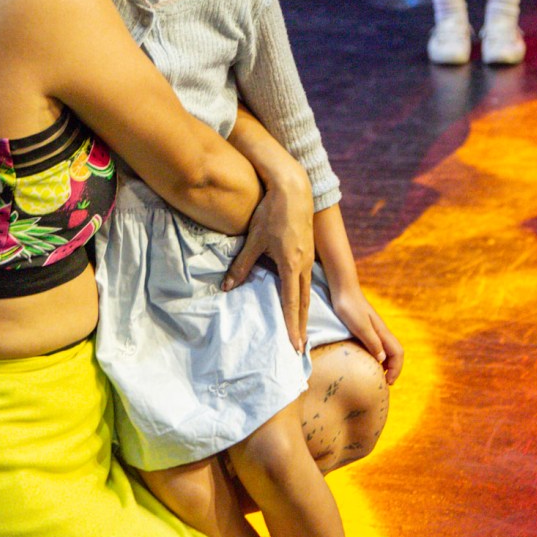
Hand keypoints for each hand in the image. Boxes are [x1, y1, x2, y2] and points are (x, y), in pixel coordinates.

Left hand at [222, 173, 313, 352]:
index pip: (291, 303)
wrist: (293, 189)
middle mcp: (304, 265)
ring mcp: (309, 258)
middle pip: (304, 302)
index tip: (293, 344)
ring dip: (304, 312)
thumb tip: (227, 287)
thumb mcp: (254, 240)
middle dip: (302, 326)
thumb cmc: (272, 213)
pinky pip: (307, 279)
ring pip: (307, 292)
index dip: (292, 325)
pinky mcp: (308, 251)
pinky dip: (303, 296)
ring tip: (301, 330)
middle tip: (299, 346)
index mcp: (291, 265)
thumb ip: (242, 265)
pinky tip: (299, 301)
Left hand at [333, 288, 404, 384]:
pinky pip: (377, 345)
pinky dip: (377, 356)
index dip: (396, 369)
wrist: (342, 289)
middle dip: (394, 369)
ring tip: (376, 375)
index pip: (398, 354)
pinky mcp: (365, 327)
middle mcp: (381, 332)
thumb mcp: (360, 327)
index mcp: (382, 332)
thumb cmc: (349, 307)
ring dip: (386, 363)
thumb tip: (382, 360)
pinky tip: (366, 360)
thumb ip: (372, 342)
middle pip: (395, 353)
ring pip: (387, 349)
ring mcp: (374, 329)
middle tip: (384, 383)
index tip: (388, 382)